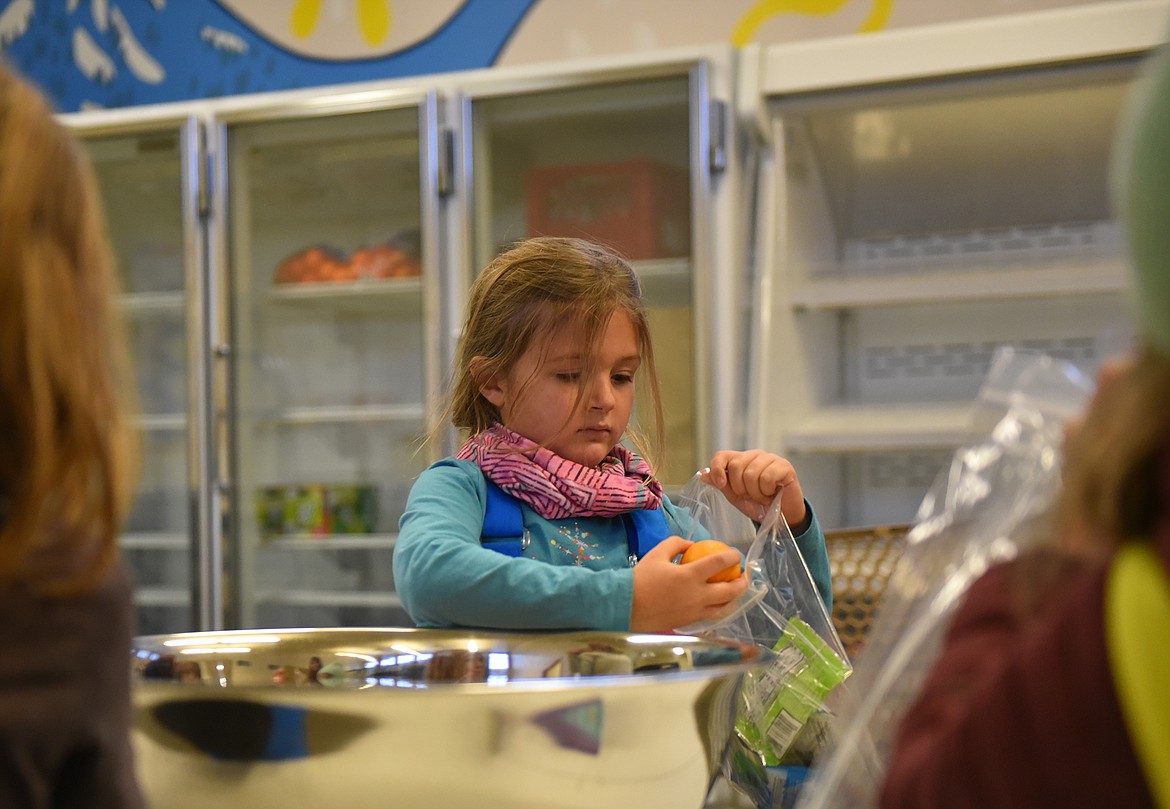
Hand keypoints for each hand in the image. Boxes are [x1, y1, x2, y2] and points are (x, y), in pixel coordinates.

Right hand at [630, 536, 747, 632]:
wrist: (627, 606)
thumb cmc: (641, 578)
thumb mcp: (657, 553)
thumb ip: (677, 544)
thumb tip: (692, 545)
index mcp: (690, 576)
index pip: (719, 563)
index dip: (732, 556)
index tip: (736, 554)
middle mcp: (698, 595)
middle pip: (730, 590)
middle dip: (742, 582)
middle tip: (744, 575)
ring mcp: (695, 612)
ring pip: (725, 608)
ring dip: (734, 599)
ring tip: (734, 592)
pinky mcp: (690, 622)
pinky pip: (711, 616)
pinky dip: (719, 609)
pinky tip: (718, 604)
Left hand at [701, 449, 807, 530]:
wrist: (782, 517)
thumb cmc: (759, 505)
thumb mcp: (735, 496)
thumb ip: (721, 484)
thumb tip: (703, 474)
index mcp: (741, 460)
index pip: (722, 455)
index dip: (717, 469)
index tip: (720, 484)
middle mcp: (755, 456)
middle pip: (735, 466)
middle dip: (740, 488)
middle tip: (751, 495)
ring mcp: (770, 459)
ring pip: (751, 473)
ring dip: (755, 492)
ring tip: (763, 496)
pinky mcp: (784, 466)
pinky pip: (767, 477)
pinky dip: (767, 491)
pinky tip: (772, 493)